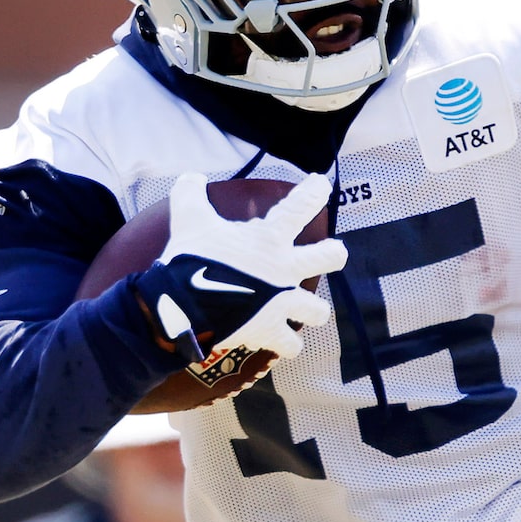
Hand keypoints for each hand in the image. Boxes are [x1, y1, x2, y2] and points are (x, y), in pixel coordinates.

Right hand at [134, 172, 343, 365]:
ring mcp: (281, 304)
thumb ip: (191, 192)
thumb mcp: (189, 217)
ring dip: (313, 309)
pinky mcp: (270, 332)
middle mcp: (284, 270)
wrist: (184, 304)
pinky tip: (284, 342)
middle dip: (334, 254)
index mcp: (269, 239)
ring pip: (317, 311)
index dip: (314, 192)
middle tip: (336, 252)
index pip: (299, 207)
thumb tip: (192, 175)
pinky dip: (288, 345)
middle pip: (329, 258)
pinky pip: (292, 346)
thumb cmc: (190, 258)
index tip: (322, 184)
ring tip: (306, 308)